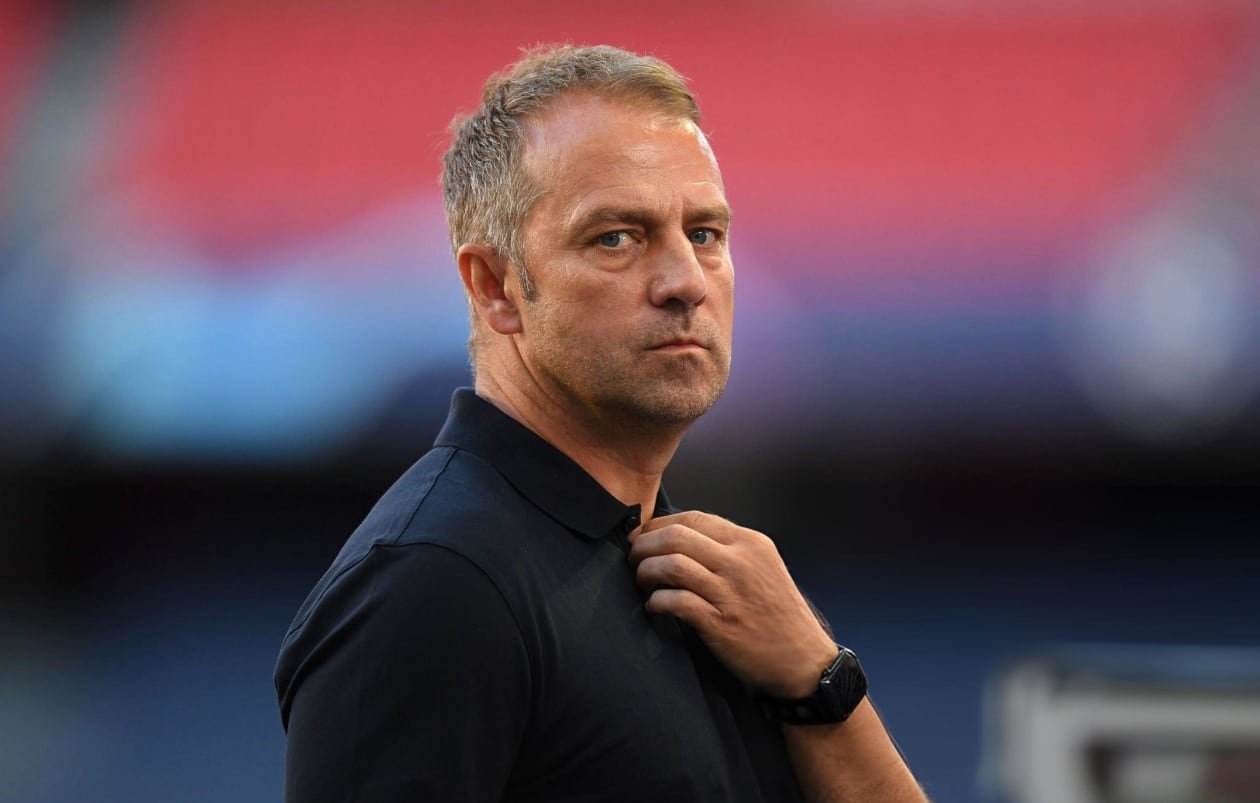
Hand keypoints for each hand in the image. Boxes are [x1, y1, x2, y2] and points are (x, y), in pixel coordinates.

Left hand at [628, 511, 838, 698]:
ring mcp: (730, 593)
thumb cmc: (779, 616)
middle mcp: (740, 562)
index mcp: (750, 543)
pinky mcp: (720, 624)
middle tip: (633, 557)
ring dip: (646, 570)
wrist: (804, 661)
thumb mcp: (764, 568)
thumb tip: (683, 540)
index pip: (694, 517)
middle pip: (676, 536)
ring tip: (641, 580)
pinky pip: (675, 601)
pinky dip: (656, 601)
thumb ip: (730, 551)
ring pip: (671, 565)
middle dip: (644, 544)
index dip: (659, 524)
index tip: (644, 536)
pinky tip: (654, 606)